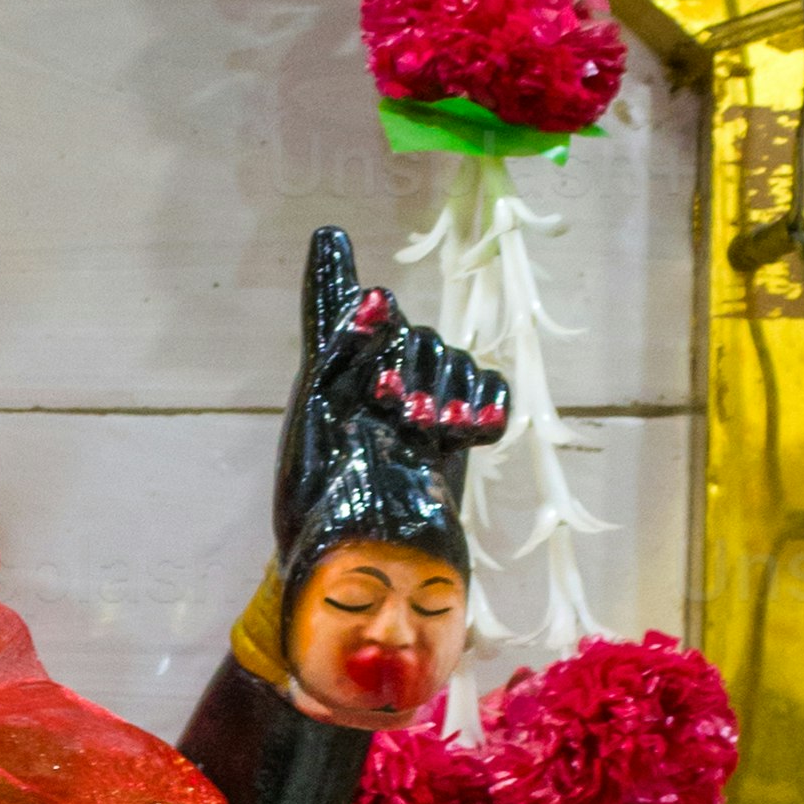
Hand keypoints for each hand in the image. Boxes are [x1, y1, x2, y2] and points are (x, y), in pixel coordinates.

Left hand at [276, 224, 509, 557]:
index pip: (332, 311)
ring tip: (428, 433)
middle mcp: (376, 379)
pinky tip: (472, 433)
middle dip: (408, 364)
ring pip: (451, 358)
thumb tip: (373, 298)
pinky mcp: (456, 430)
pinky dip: (485, 402)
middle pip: (411, 333)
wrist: (364, 566)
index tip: (328, 236)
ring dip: (444, 388)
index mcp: (329, 378)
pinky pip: (488, 387)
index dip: (331, 273)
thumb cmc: (321, 509)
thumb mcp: (315, 426)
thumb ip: (339, 357)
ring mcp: (421, 403)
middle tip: (393, 410)